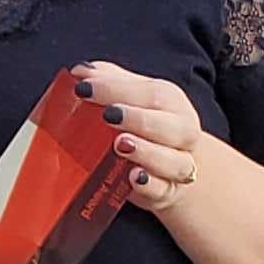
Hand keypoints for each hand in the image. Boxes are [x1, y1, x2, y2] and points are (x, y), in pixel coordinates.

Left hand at [76, 62, 204, 216]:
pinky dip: (150, 185)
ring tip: (120, 145)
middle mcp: (182, 132)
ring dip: (147, 153)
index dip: (116, 89)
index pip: (150, 92)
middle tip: (108, 115)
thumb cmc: (144, 124)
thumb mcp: (131, 97)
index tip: (83, 88)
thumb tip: (80, 71)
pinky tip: (133, 178)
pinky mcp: (167, 191)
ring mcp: (179, 164)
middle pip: (172, 126)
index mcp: (171, 102)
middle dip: (138, 119)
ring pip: (174, 161)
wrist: (169, 166)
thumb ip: (109, 80)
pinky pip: (164, 190)